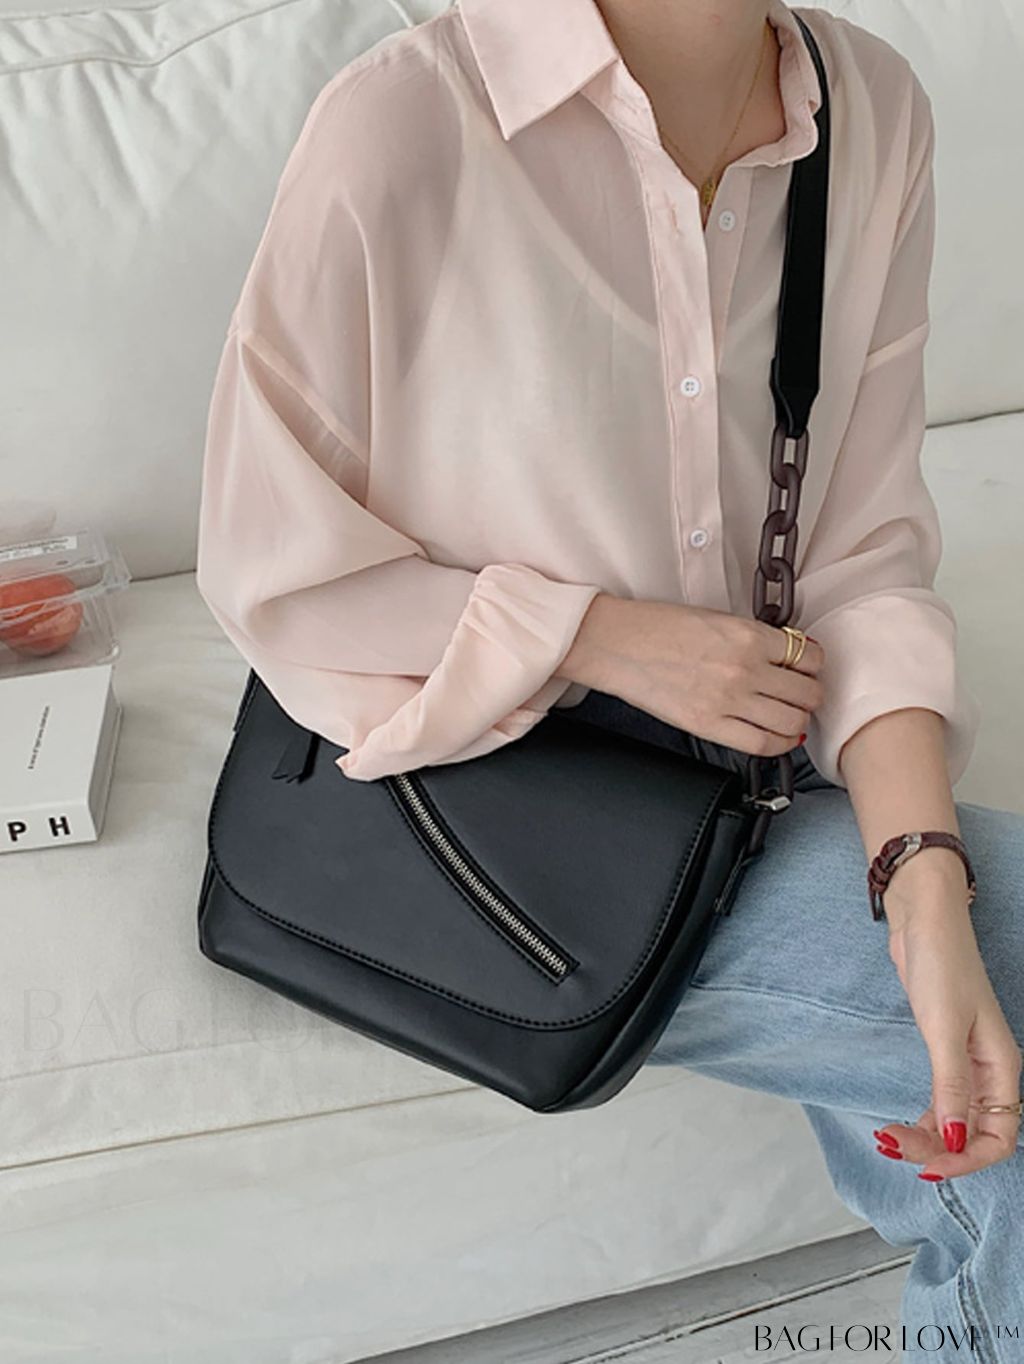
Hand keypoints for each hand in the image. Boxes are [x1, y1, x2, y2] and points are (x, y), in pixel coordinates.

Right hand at [557, 593, 825, 757]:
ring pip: (791, 721)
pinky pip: (761, 744)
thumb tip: (787, 656)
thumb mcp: (717, 618)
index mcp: (749, 635)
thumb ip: (754, 638)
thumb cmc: (659, 626)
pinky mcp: (708, 725)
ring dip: (797, 720)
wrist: (619, 643)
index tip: (808, 669)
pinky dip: (778, 743)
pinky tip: (777, 737)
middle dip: (810, 695)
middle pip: (807, 692)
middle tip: (802, 695)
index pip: (809, 656)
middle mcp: (745, 668)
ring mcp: (728, 700)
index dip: (815, 665)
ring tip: (788, 715)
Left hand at [876, 872, 1022, 1179]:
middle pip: (975, 1134)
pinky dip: (923, 1119)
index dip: (967, 1159)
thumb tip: (956, 1140)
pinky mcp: (943, 1050)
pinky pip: (942, 1102)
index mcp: (1002, 1068)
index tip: (929, 1165)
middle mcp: (989, 1071)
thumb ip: (951, 1086)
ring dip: (927, 1138)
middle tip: (894, 1148)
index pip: (999, 1137)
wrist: (923, 920)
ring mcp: (967, 1062)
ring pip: (956, 1121)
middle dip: (939, 1151)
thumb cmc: (941, 964)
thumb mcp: (944, 1028)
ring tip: (888, 1140)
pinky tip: (900, 1126)